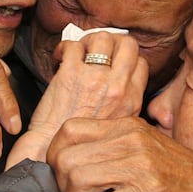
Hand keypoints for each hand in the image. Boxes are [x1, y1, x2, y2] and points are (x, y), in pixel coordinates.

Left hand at [6, 31, 146, 167]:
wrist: (51, 154)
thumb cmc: (80, 146)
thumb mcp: (117, 130)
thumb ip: (124, 106)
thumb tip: (120, 84)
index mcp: (132, 100)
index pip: (141, 62)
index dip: (127, 57)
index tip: (113, 62)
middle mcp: (117, 87)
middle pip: (128, 44)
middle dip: (113, 41)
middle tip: (97, 50)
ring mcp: (95, 78)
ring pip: (102, 37)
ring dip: (88, 40)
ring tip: (79, 52)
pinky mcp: (71, 74)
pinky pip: (72, 45)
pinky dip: (64, 47)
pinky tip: (60, 58)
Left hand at [46, 117, 192, 191]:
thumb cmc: (180, 173)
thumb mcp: (145, 145)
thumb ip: (113, 144)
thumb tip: (71, 158)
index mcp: (126, 125)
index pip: (70, 129)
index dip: (55, 155)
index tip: (61, 178)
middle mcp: (130, 139)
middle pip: (67, 157)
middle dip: (61, 188)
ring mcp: (139, 165)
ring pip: (79, 180)